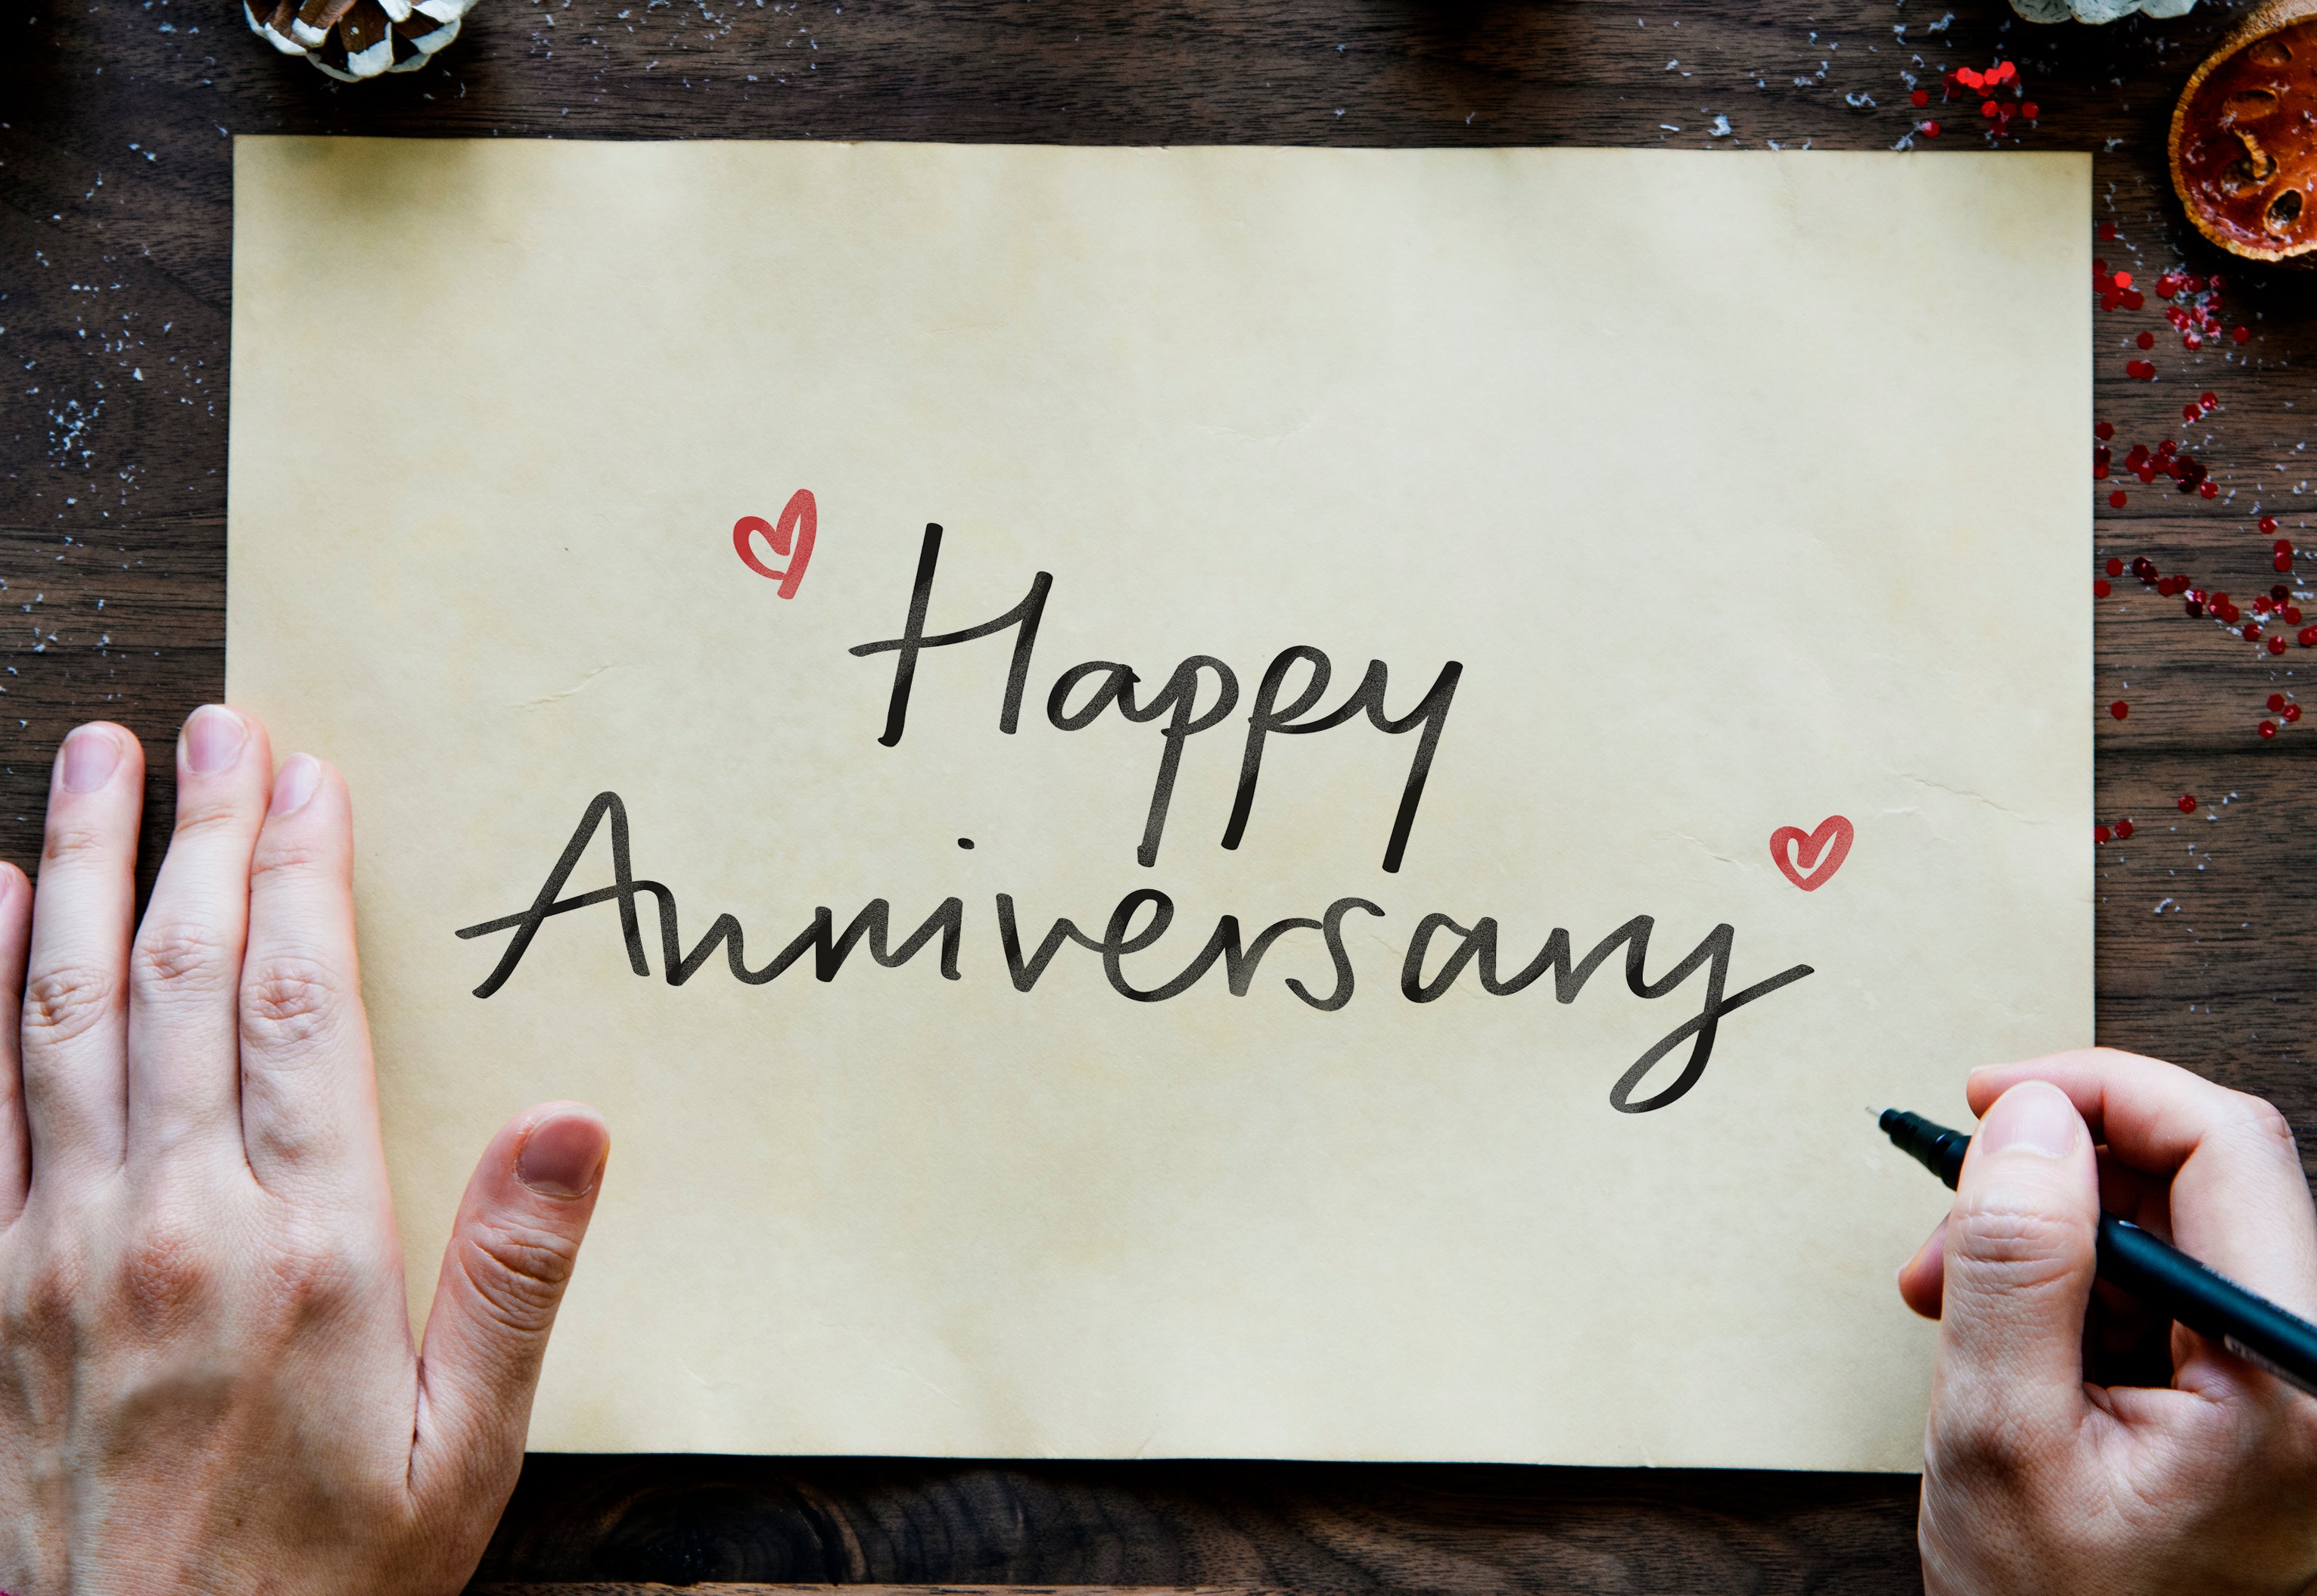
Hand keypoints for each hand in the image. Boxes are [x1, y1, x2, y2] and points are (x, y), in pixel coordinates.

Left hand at [0, 711, 609, 1593]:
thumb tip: (573, 1123)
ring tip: (94, 761)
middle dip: (200, 836)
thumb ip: (513, 1276)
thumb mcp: (467, 1448)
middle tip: (212, 727)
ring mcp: (57, 1251)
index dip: (304, 876)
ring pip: (63, 1014)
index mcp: (308, 1252)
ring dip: (80, 870)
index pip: (302, 1010)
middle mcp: (171, 1226)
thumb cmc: (324, 1578)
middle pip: (182, 980)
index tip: (305, 777)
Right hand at [1897, 1048, 2316, 1594]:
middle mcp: (2309, 1365)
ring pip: (2172, 1221)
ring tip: (1951, 1296)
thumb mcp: (1999, 1434)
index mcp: (2288, 1377)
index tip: (1994, 1096)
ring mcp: (2285, 1381)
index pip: (2225, 1147)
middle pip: (2201, 1174)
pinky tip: (2001, 1332)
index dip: (2100, 1090)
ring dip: (2048, 1233)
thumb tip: (2029, 1118)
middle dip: (2056, 1173)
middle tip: (1948, 1215)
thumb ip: (2016, 1266)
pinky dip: (2068, 1284)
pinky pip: (2162, 1283)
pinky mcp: (2251, 1393)